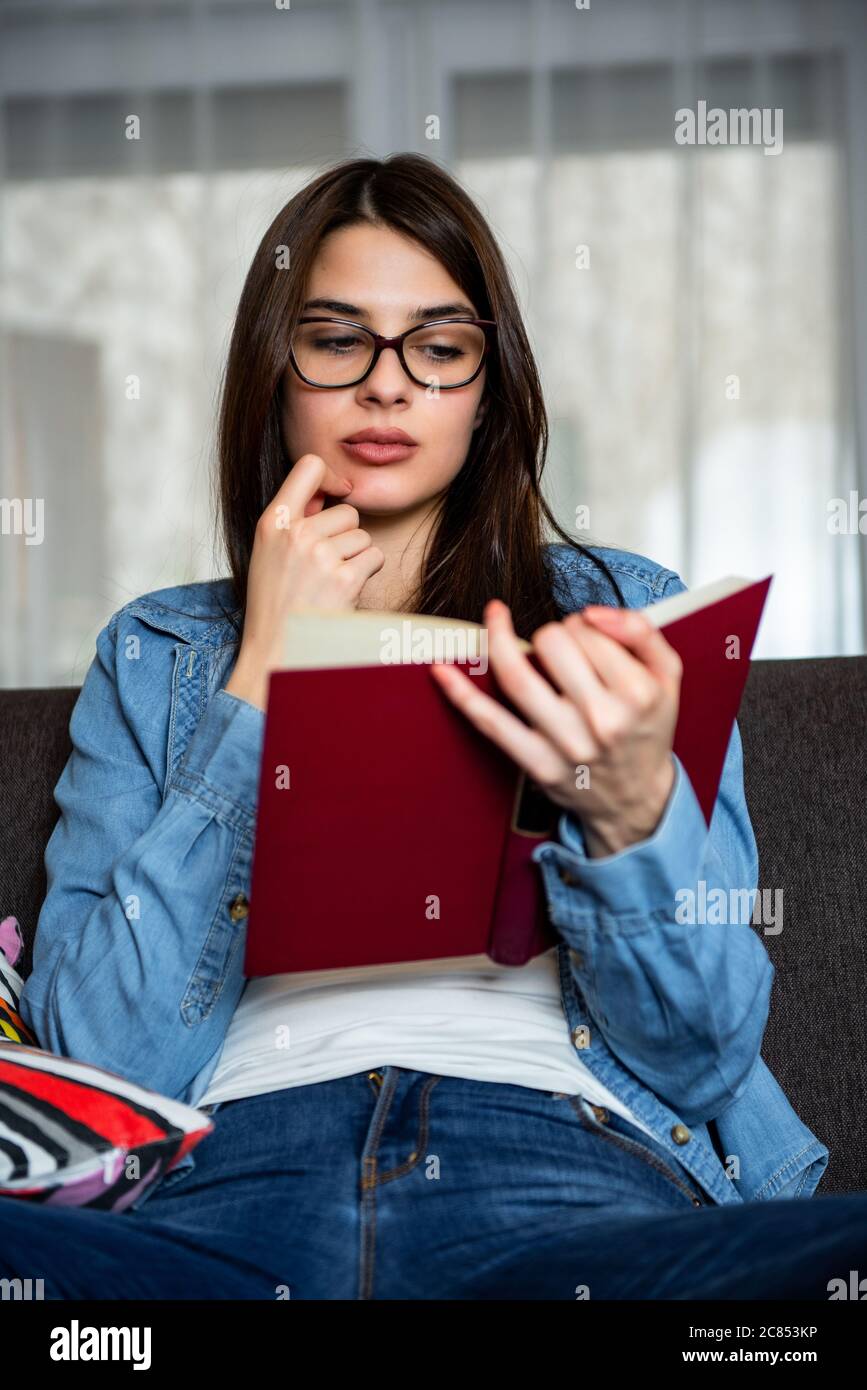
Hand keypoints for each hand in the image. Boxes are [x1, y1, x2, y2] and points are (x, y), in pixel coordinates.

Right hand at [225, 453, 384, 709]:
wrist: (277, 650)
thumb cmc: (275, 603)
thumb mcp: (269, 552)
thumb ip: (297, 518)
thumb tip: (331, 492)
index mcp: (272, 522)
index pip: (308, 466)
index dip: (330, 476)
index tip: (337, 493)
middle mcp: (296, 533)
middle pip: (348, 511)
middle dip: (345, 536)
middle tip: (325, 565)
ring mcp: (320, 555)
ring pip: (363, 537)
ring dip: (356, 558)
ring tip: (332, 582)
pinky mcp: (345, 578)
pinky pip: (374, 557)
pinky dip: (368, 573)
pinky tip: (346, 590)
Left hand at [429, 600, 681, 856]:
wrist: (637, 798)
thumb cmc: (645, 730)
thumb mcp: (667, 676)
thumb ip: (640, 631)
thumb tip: (591, 612)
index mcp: (637, 693)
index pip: (587, 631)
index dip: (581, 625)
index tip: (585, 638)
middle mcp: (602, 720)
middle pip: (551, 643)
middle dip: (550, 634)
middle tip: (560, 649)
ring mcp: (566, 745)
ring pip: (517, 675)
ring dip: (499, 641)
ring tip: (496, 621)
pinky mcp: (537, 764)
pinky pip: (491, 724)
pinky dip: (461, 696)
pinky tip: (441, 670)